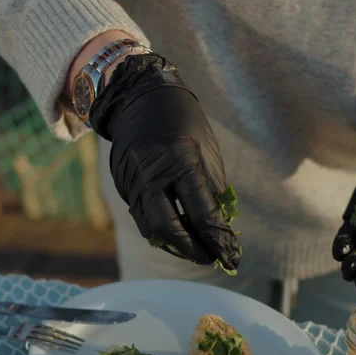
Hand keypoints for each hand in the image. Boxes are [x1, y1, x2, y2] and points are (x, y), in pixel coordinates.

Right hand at [89, 53, 240, 270]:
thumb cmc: (183, 123)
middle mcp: (152, 172)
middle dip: (192, 250)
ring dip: (176, 245)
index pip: (202, 212)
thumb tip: (220, 228)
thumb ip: (212, 190)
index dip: (219, 239)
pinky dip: (160, 232)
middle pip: (169, 228)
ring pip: (151, 228)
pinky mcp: (122, 185)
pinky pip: (142, 217)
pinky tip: (177, 235)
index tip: (233, 256)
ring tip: (197, 250)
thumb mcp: (207, 151)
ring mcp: (132, 180)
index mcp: (181, 160)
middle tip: (211, 258)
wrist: (139, 96)